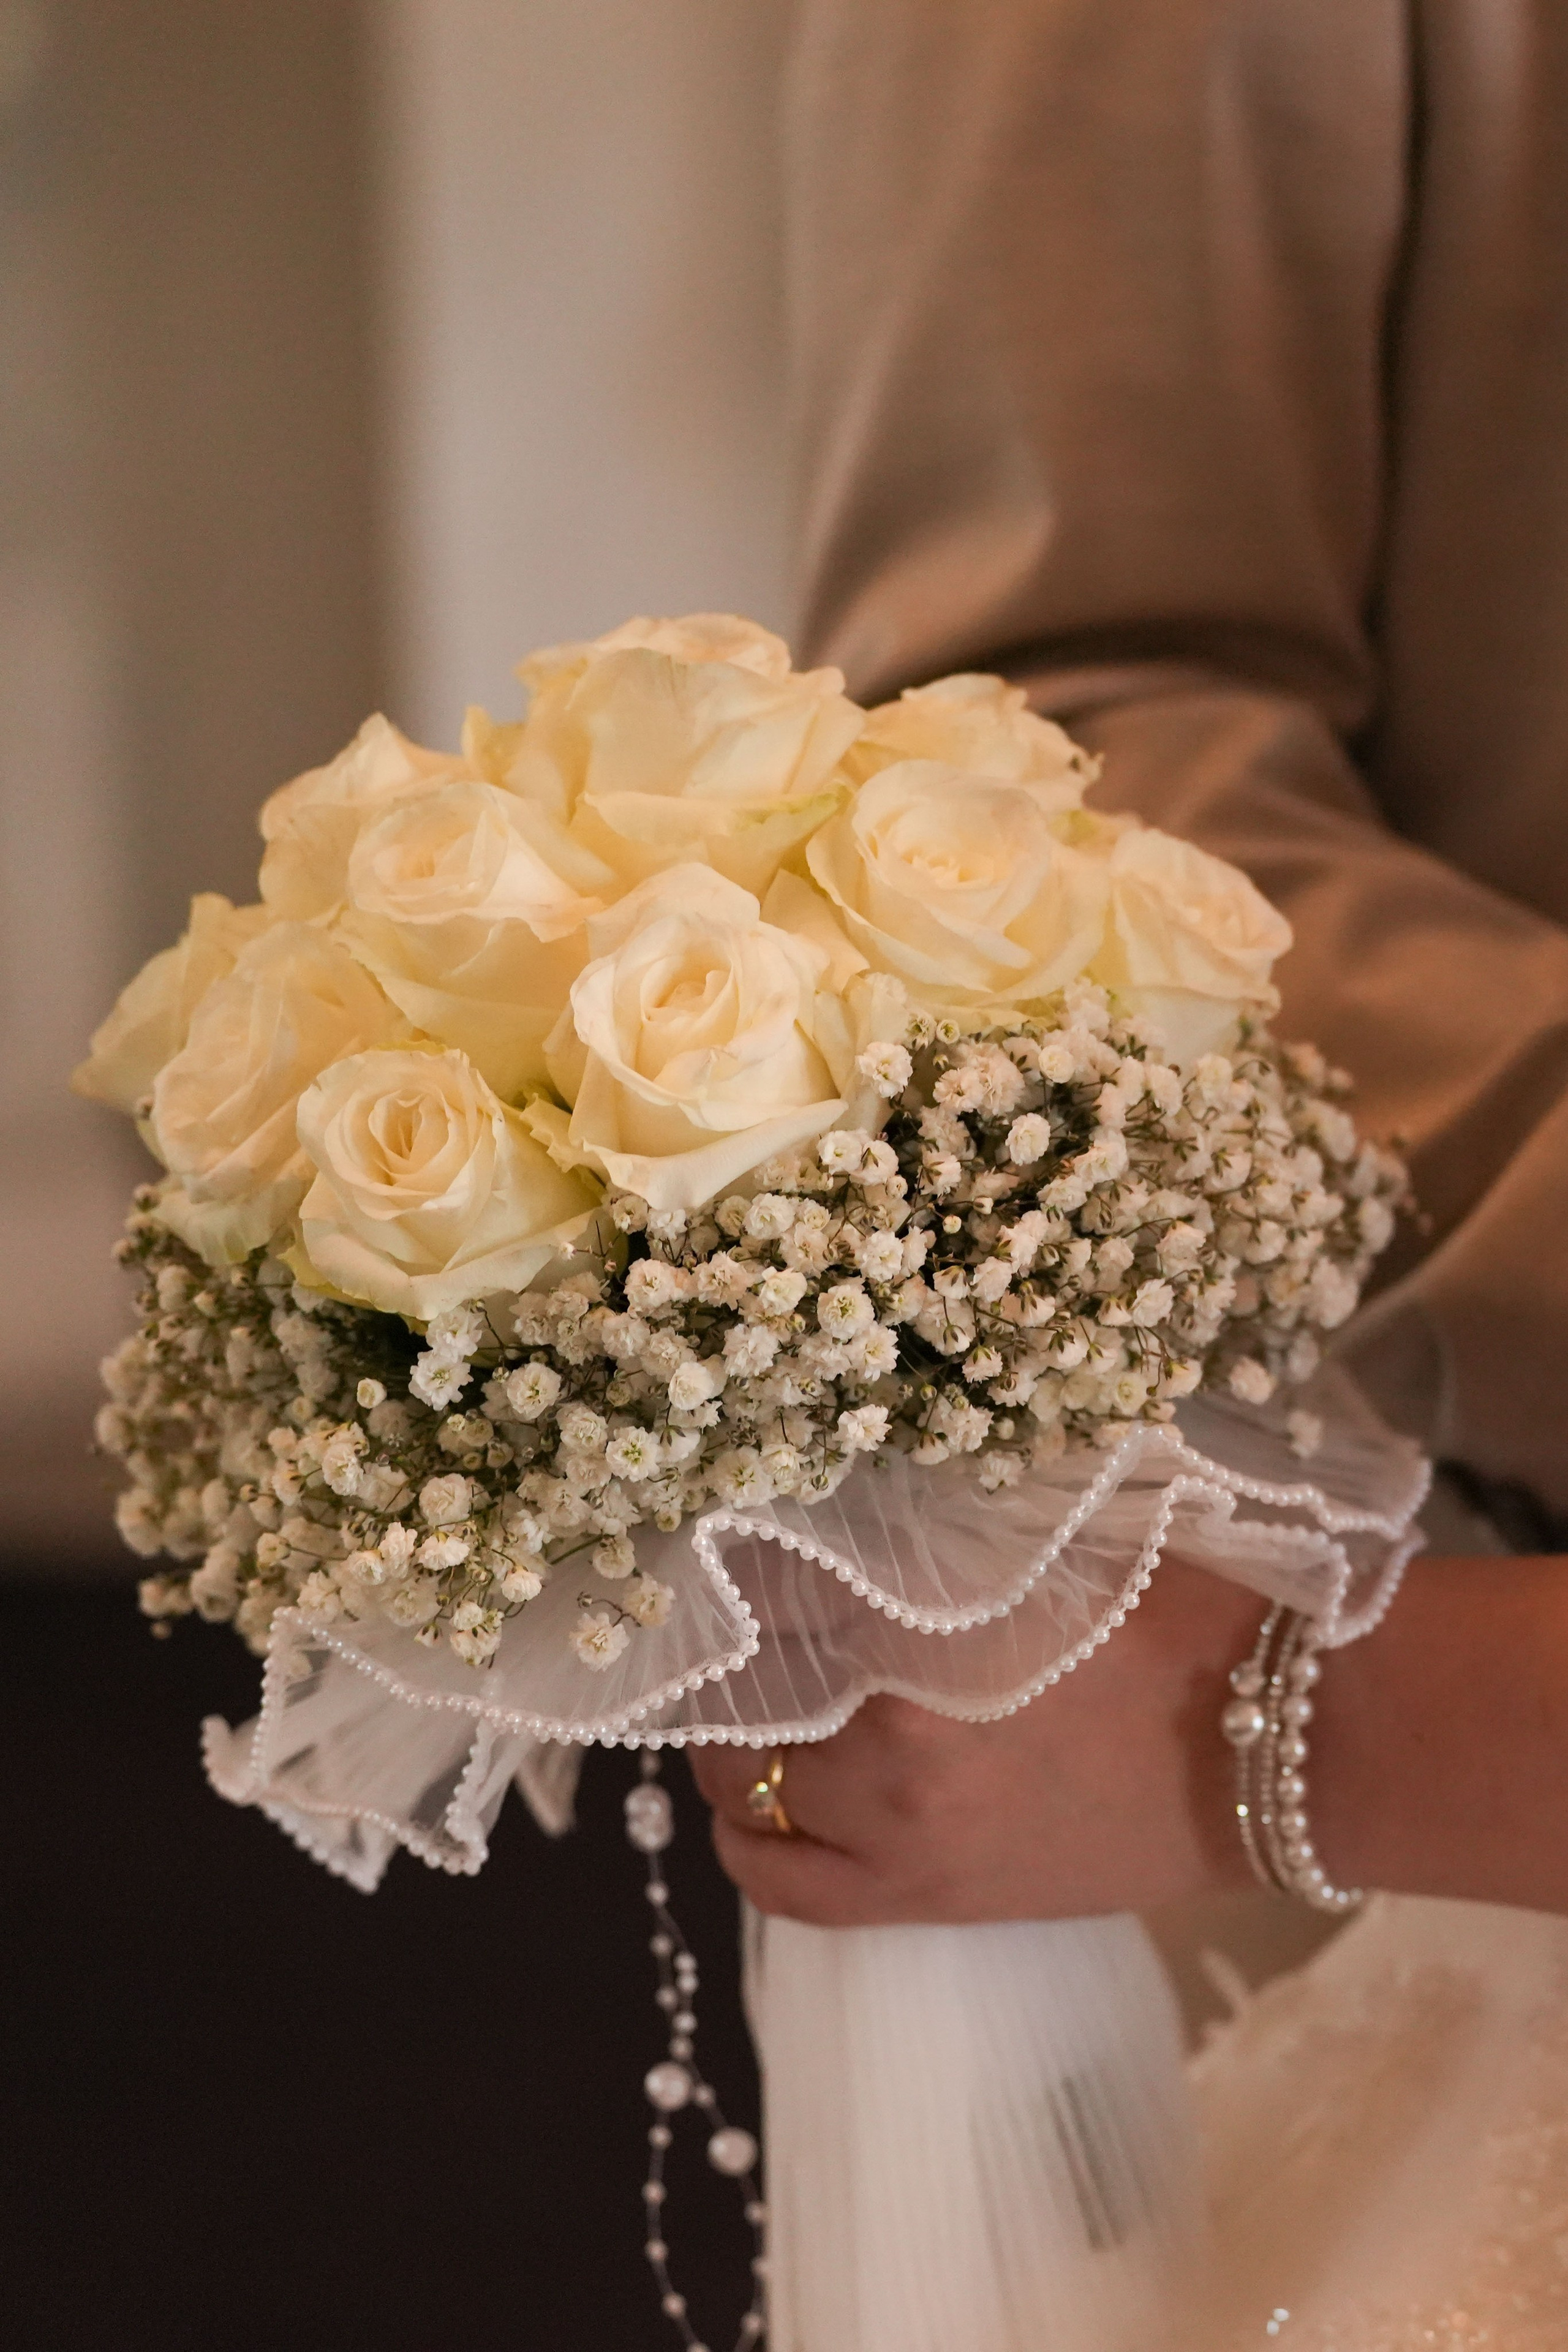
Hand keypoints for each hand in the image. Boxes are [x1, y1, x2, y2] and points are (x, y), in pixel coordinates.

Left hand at [690, 1558, 1263, 1926]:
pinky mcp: (931, 1902)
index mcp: (923, 1627)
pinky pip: (787, 1890)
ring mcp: (903, 1835)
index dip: (746, 1557)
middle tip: (741, 1617)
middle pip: (743, 1688)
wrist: (1286, 1746)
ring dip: (730, 1742)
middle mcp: (891, 1740)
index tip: (739, 1536)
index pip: (772, 1585)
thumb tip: (836, 1495)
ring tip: (745, 1707)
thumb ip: (938, 1522)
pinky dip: (754, 1842)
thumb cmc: (1180, 1612)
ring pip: (745, 1790)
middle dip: (733, 1648)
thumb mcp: (1046, 1530)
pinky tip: (756, 1805)